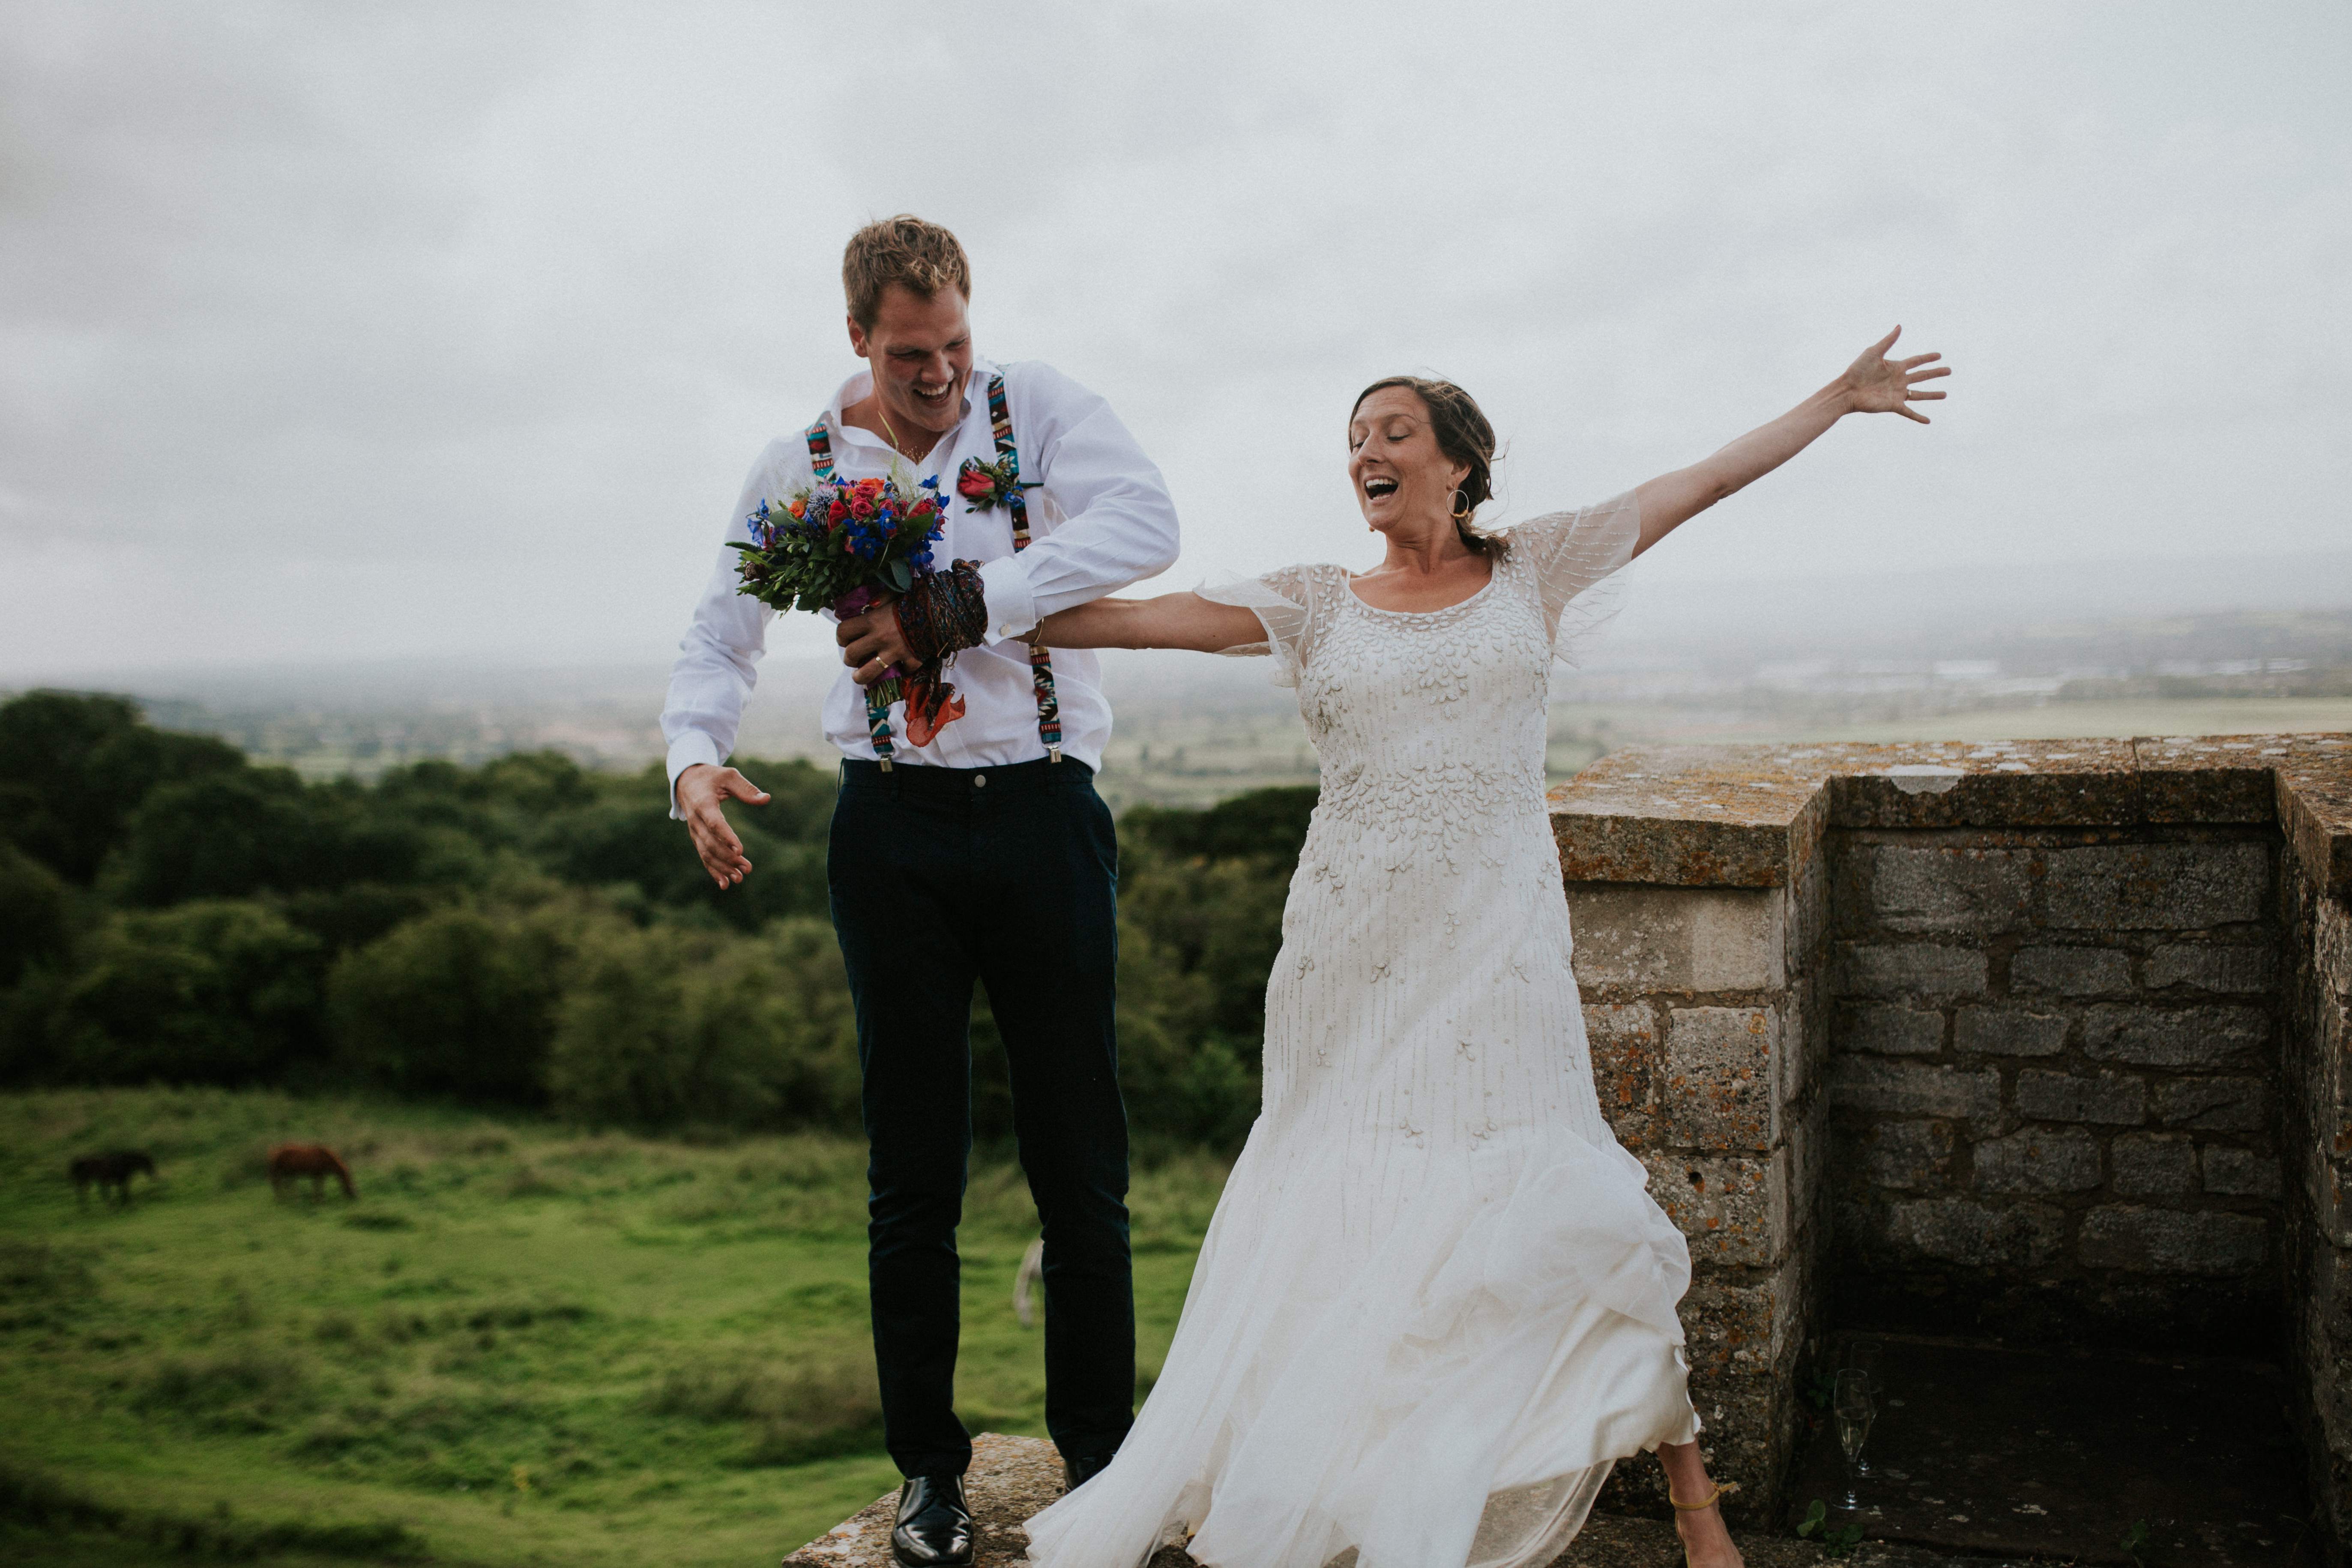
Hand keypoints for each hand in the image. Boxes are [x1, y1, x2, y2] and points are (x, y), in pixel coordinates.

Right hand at [675, 764, 770, 887]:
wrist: (687, 781)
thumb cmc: (711, 777)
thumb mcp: (728, 776)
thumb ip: (746, 789)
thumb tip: (766, 799)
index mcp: (703, 804)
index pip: (715, 823)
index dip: (727, 837)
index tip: (741, 849)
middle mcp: (696, 821)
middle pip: (711, 843)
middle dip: (729, 858)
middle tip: (748, 868)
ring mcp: (694, 831)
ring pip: (706, 853)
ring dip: (722, 867)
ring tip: (740, 878)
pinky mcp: (697, 838)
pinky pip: (703, 856)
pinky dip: (713, 870)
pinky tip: (724, 883)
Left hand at [836, 599, 915, 686]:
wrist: (942, 611)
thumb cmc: (917, 600)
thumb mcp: (896, 592)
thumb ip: (881, 597)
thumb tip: (871, 604)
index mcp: (872, 620)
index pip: (843, 631)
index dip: (841, 637)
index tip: (846, 639)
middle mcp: (879, 638)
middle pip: (851, 654)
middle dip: (849, 659)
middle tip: (854, 658)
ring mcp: (894, 652)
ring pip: (867, 673)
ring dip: (860, 676)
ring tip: (860, 676)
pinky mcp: (910, 661)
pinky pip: (903, 671)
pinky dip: (903, 670)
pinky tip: (903, 666)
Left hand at [1840, 326, 1948, 423]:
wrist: (1847, 390)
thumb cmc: (1857, 370)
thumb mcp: (1874, 352)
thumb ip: (1888, 341)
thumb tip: (1900, 326)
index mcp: (1895, 367)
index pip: (1916, 361)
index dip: (1927, 358)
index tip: (1939, 355)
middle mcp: (1899, 380)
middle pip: (1922, 376)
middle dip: (1935, 373)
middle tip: (1949, 371)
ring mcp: (1897, 393)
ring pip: (1919, 394)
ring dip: (1932, 395)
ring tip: (1945, 394)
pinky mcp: (1893, 405)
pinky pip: (1909, 412)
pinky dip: (1918, 417)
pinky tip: (1928, 421)